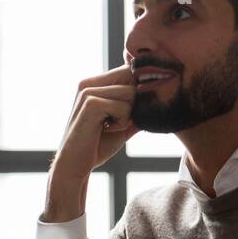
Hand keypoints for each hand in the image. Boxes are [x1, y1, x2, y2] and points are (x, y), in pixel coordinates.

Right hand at [44, 66, 139, 221]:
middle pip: (133, 79)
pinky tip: (106, 130)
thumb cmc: (98, 145)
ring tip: (109, 127)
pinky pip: (124, 107)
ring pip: (131, 93)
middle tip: (117, 122)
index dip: (139, 90)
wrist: (75, 166)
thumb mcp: (124, 123)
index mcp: (94, 84)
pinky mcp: (91, 103)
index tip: (134, 111)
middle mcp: (89, 83)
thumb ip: (138, 109)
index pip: (129, 72)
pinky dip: (122, 123)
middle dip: (135, 104)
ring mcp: (88, 91)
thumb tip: (162, 96)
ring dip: (128, 115)